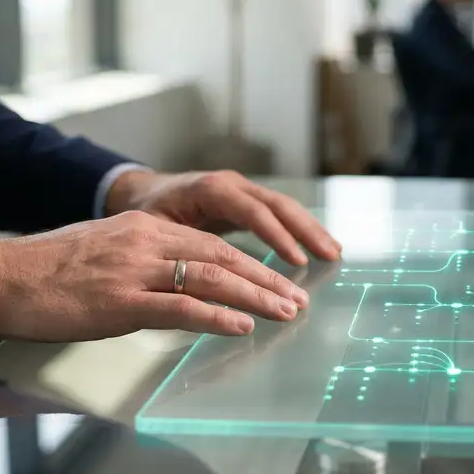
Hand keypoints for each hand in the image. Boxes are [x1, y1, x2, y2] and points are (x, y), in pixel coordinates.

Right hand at [0, 211, 310, 342]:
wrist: (0, 277)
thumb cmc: (46, 272)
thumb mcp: (104, 251)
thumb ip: (143, 261)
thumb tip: (178, 283)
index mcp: (144, 228)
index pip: (212, 244)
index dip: (252, 264)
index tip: (280, 280)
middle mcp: (145, 242)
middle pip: (223, 258)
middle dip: (267, 279)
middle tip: (298, 298)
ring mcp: (134, 271)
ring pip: (211, 279)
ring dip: (256, 297)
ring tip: (286, 311)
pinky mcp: (119, 302)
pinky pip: (180, 308)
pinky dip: (217, 317)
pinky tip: (242, 326)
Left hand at [105, 170, 341, 266]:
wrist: (139, 191)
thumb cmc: (146, 214)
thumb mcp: (156, 232)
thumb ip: (182, 252)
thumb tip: (204, 288)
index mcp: (210, 190)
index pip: (252, 211)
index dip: (276, 236)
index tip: (296, 261)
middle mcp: (231, 185)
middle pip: (277, 205)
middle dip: (306, 232)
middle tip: (329, 257)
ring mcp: (241, 190)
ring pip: (283, 207)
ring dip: (310, 230)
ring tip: (333, 253)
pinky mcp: (246, 201)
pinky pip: (278, 213)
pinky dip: (300, 229)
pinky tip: (317, 247)